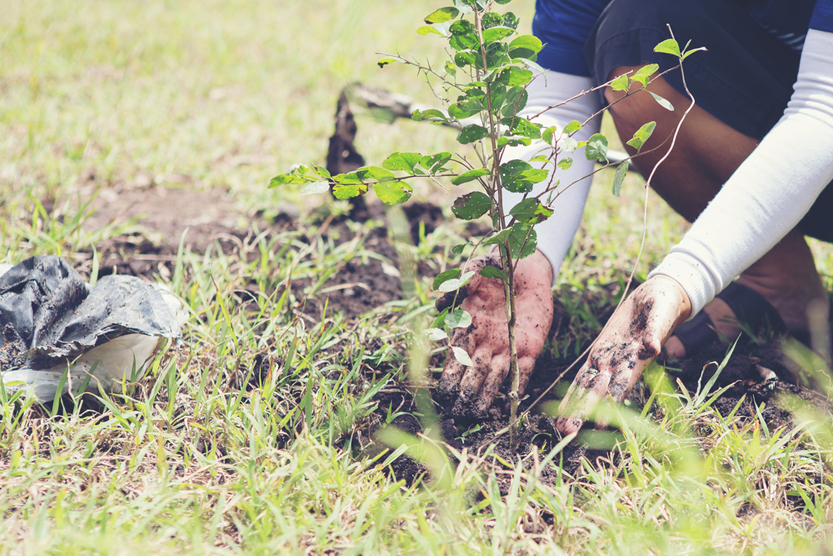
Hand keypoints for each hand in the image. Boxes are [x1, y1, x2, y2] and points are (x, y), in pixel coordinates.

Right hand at [437, 250, 553, 417]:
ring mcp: (508, 346)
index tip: (445, 391)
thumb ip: (462, 282)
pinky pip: (524, 370)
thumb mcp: (478, 268)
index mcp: (469, 327)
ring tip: (479, 415)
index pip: (456, 357)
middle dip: (466, 392)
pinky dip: (518, 386)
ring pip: (495, 377)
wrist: (529, 268)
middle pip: (474, 373)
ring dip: (487, 395)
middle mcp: (486, 342)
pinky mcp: (531, 347)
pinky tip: (512, 402)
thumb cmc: (497, 268)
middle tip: (460, 413)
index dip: (450, 375)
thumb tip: (440, 300)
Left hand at [555, 275, 691, 434]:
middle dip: (584, 412)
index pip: (621, 386)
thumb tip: (652, 348)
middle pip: (599, 392)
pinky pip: (585, 373)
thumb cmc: (663, 306)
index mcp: (637, 359)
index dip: (609, 404)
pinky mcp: (600, 351)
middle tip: (568, 433)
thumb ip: (656, 331)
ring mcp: (610, 359)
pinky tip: (564, 406)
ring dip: (576, 406)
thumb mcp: (661, 315)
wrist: (657, 297)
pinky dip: (575, 389)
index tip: (599, 425)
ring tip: (562, 428)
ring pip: (589, 386)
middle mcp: (622, 365)